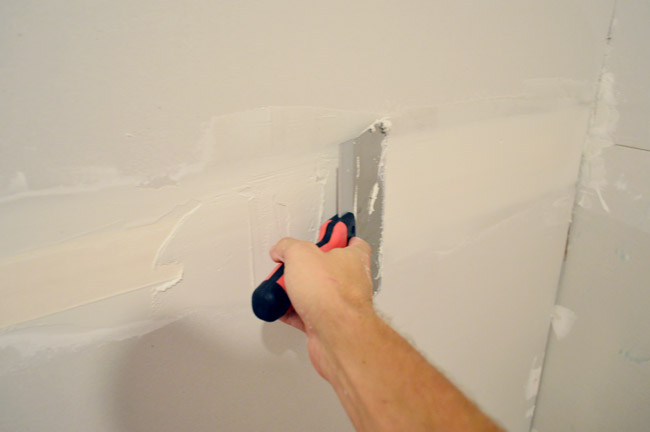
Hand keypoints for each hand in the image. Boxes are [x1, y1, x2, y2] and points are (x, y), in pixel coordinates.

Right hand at [269, 236, 373, 378]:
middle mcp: (350, 282)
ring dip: (296, 292)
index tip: (323, 236)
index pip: (354, 244)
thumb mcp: (301, 254)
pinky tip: (280, 309)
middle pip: (326, 269)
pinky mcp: (328, 324)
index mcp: (353, 259)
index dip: (338, 239)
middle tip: (291, 267)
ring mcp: (340, 305)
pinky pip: (306, 315)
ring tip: (283, 288)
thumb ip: (288, 247)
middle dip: (305, 268)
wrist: (335, 334)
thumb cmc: (332, 294)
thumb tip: (280, 249)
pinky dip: (292, 313)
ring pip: (315, 293)